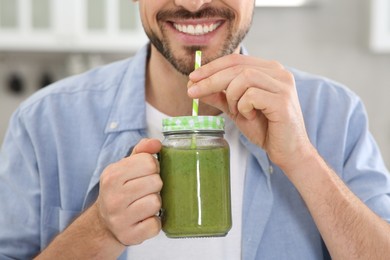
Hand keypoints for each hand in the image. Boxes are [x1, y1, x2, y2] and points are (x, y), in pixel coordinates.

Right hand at [96, 138, 161, 245]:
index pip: (149, 162)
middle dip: (154, 186)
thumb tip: (156, 143)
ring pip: (156, 203)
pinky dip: (153, 222)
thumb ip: (142, 151)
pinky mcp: (129, 235)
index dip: (152, 167)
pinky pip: (155, 225)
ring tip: (143, 204)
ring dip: (155, 204)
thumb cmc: (120, 190)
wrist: (104, 222)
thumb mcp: (125, 167)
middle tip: (144, 191)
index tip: (145, 174)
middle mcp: (113, 197)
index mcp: (112, 175)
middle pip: (156, 182)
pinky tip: (143, 219)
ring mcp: (120, 218)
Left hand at [188, 54, 312, 170]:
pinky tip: (250, 116)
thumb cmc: (265, 129)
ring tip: (236, 111)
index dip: (211, 67)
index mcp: (268, 70)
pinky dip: (243, 107)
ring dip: (232, 96)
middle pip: (237, 66)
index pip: (235, 59)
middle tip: (192, 91)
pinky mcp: (283, 100)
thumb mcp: (236, 109)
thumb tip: (195, 86)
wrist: (287, 151)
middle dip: (210, 79)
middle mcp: (278, 72)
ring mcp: (283, 85)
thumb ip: (219, 96)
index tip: (192, 78)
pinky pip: (252, 95)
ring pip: (244, 77)